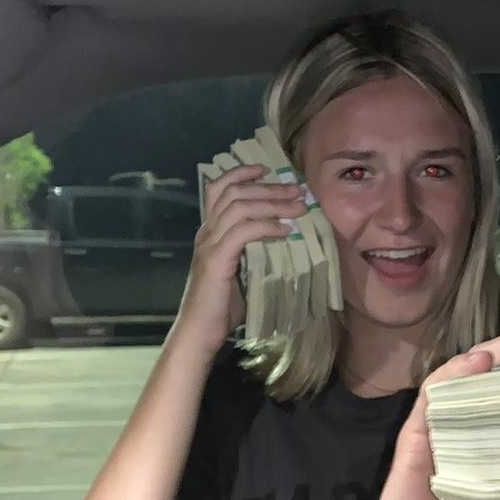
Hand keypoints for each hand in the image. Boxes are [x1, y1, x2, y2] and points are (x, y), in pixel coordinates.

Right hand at [172, 164, 305, 352]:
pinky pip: (243, 232)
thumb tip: (283, 239)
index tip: (266, 169)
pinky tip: (285, 231)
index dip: (241, 174)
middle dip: (268, 187)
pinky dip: (266, 227)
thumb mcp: (241, 271)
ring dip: (273, 204)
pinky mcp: (217, 260)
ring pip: (240, 208)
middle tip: (296, 190)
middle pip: (234, 193)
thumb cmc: (222, 307)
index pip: (219, 188)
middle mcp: (206, 232)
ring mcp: (209, 244)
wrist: (201, 330)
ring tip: (298, 208)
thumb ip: (253, 252)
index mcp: (209, 232)